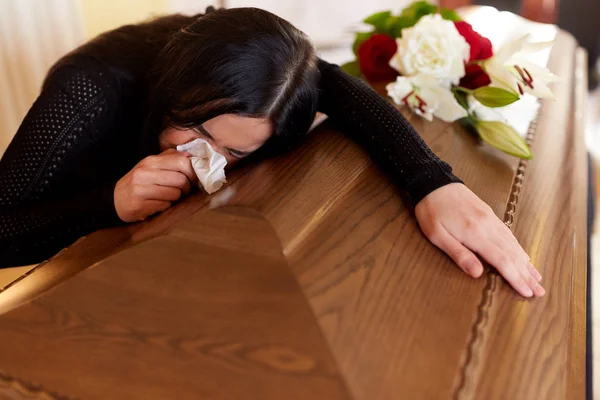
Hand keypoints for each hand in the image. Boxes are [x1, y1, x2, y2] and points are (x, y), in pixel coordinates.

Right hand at [114, 149, 197, 221]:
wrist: (115, 199)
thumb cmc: (139, 182)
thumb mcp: (151, 166)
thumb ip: (170, 158)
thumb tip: (191, 156)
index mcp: (150, 161)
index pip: (182, 161)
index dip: (193, 172)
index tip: (193, 179)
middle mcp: (144, 173)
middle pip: (181, 180)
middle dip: (187, 188)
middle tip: (183, 192)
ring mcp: (140, 189)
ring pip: (175, 194)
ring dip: (176, 198)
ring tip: (169, 198)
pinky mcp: (139, 205)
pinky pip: (165, 206)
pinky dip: (166, 207)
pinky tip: (158, 205)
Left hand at [415, 183, 543, 297]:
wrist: (434, 181)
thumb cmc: (431, 211)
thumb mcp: (437, 235)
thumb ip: (459, 254)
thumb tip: (478, 274)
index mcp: (475, 234)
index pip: (502, 261)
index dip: (515, 278)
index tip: (527, 293)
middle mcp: (488, 226)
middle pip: (513, 255)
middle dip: (527, 275)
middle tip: (540, 291)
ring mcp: (491, 219)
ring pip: (514, 244)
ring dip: (526, 263)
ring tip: (537, 277)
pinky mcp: (489, 214)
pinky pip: (509, 234)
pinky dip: (519, 248)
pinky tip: (523, 255)